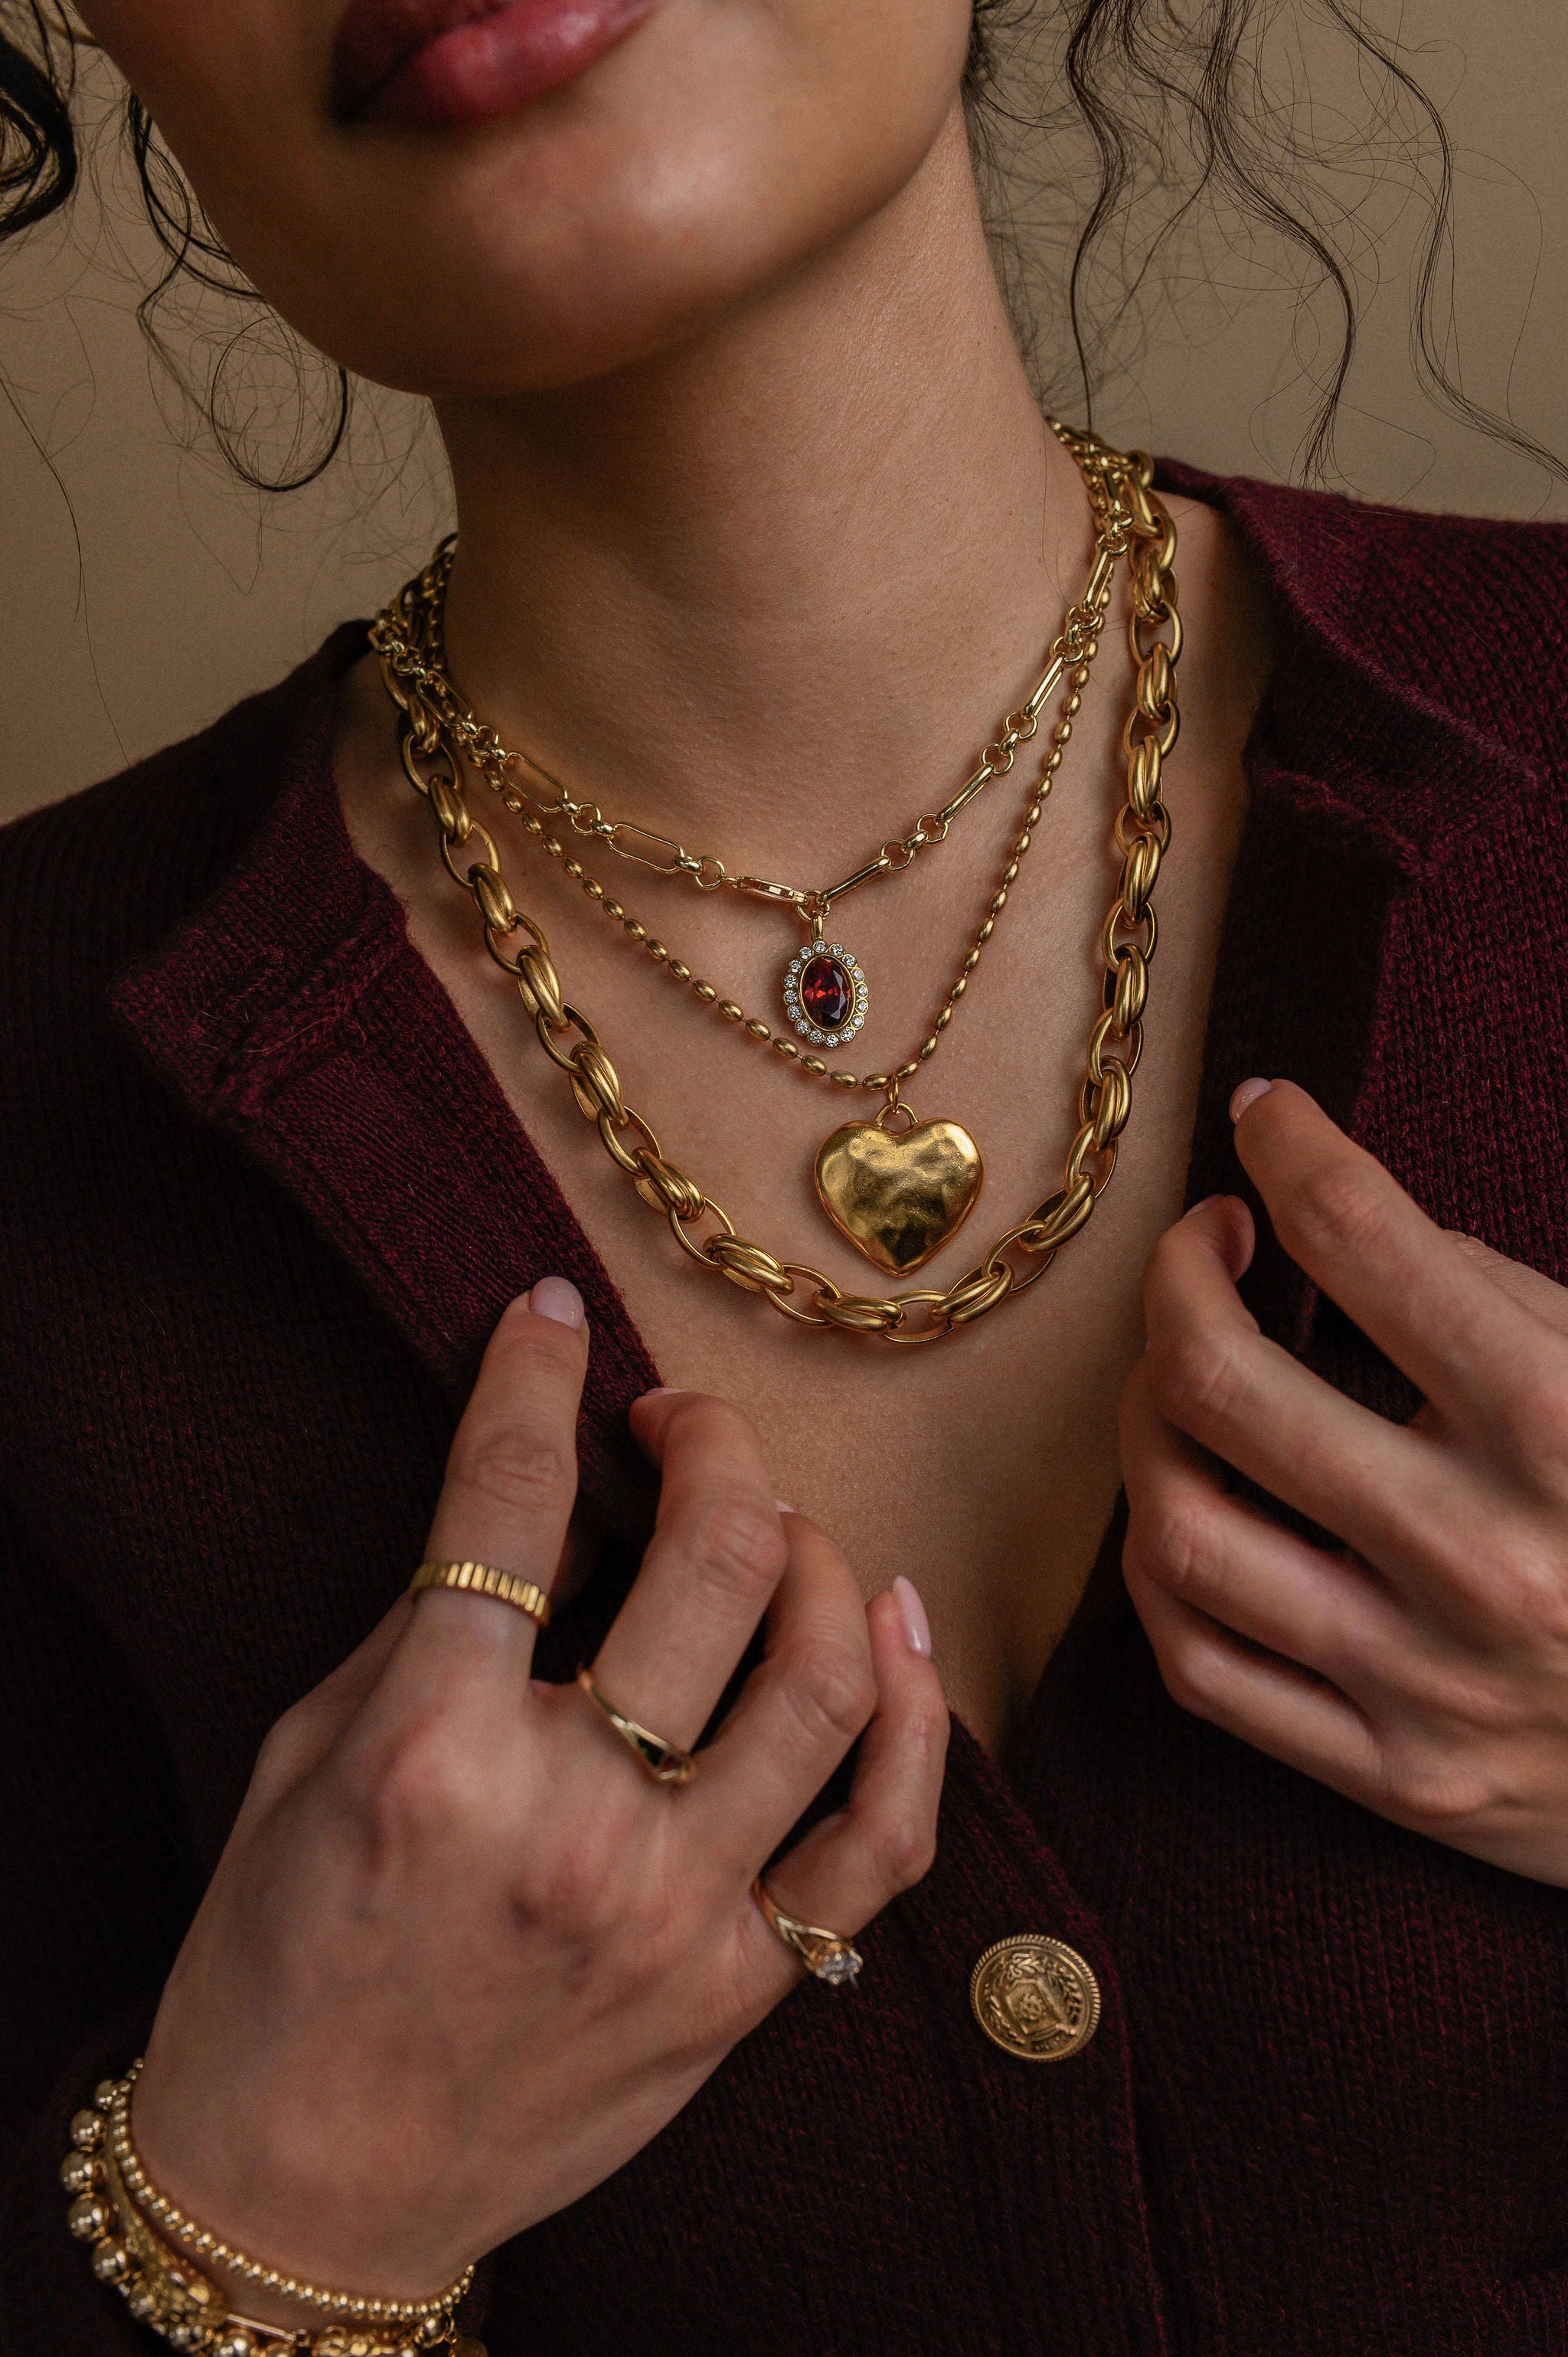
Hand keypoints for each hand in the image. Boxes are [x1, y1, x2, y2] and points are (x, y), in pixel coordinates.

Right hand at [132, 1281, 946, 2318]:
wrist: (311, 2185)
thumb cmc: (281, 1961)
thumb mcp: (305, 1760)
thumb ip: (430, 1628)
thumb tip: (552, 1503)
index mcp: (432, 1754)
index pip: (503, 1503)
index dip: (532, 1378)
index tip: (552, 1320)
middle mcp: (572, 1824)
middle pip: (713, 1565)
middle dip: (712, 1444)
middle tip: (683, 1422)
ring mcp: (676, 1909)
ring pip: (822, 1677)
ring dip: (817, 1551)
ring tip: (777, 1519)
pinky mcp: (741, 1985)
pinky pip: (883, 1839)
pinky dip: (911, 1716)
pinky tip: (893, 1624)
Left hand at [1120, 1079, 1567, 1886]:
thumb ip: (1507, 1298)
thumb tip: (1341, 1227)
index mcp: (1565, 1428)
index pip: (1365, 1240)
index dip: (1289, 1147)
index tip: (1266, 1118)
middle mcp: (1487, 1558)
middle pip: (1222, 1383)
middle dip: (1176, 1280)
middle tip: (1203, 1244)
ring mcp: (1430, 1682)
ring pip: (1180, 1531)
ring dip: (1142, 1423)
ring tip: (1176, 1375)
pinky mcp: (1397, 1777)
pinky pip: (1201, 1668)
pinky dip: (1156, 1572)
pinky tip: (1181, 1506)